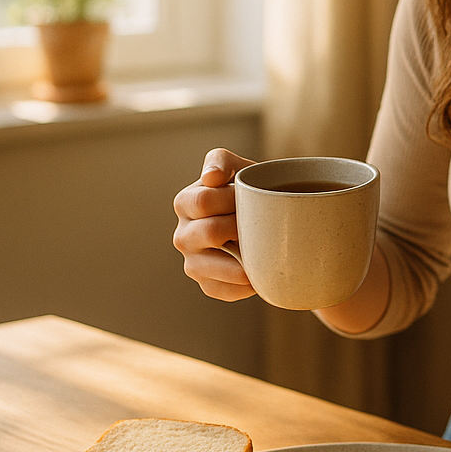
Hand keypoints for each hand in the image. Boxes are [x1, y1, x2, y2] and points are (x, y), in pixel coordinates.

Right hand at [172, 148, 257, 300]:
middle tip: (260, 223)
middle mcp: (182, 235)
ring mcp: (192, 263)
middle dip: (239, 226)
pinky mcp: (208, 285)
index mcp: (185, 203)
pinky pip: (223, 290)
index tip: (251, 197)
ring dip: (241, 258)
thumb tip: (211, 177)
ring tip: (262, 249)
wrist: (267, 220)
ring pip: (210, 268)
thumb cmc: (250, 191)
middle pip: (208, 232)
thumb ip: (220, 161)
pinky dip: (245, 284)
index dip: (231, 199)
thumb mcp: (237, 168)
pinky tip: (259, 273)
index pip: (204, 201)